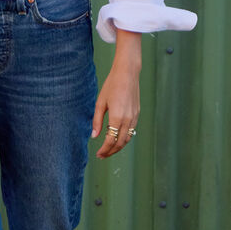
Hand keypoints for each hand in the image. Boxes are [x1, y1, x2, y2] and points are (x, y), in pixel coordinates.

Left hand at [91, 30, 140, 158]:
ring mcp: (134, 117)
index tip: (98, 154)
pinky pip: (131, 131)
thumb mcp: (100, 103)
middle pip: (120, 143)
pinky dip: (124, 138)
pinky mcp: (137, 114)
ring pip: (127, 139)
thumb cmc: (111, 86)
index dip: (104, 150)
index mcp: (117, 117)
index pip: (110, 140)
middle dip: (111, 151)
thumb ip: (97, 121)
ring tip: (109, 149)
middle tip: (102, 155)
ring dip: (118, 147)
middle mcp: (128, 119)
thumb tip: (93, 136)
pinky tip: (117, 138)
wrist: (127, 74)